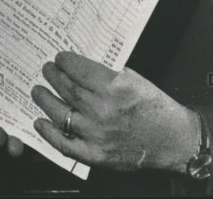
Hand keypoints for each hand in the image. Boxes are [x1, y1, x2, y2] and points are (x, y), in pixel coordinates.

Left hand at [31, 51, 198, 172]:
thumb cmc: (156, 108)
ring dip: (45, 100)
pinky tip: (40, 123)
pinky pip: (66, 144)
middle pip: (67, 89)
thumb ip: (106, 73)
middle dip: (53, 76)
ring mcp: (98, 134)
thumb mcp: (134, 79)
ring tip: (37, 91)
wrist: (174, 140)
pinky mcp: (97, 154)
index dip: (65, 61)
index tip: (59, 58)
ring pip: (61, 114)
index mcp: (114, 88)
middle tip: (46, 70)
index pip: (78, 69)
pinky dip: (50, 133)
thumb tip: (78, 66)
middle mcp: (103, 110)